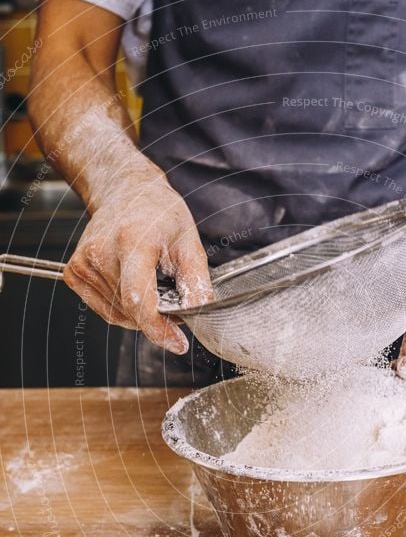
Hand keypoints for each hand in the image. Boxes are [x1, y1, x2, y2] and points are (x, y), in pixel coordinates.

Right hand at [64, 174, 212, 353]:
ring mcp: (83, 263)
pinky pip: (104, 309)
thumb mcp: (190, 242)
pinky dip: (124, 308)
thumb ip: (196, 282)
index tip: (178, 343)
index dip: (158, 328)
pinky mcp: (74, 273)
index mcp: (131, 240)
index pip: (138, 300)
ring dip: (141, 312)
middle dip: (157, 316)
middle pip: (131, 311)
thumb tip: (201, 315)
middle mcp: (100, 252)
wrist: (127, 193)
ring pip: (118, 315)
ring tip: (151, 281)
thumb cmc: (160, 215)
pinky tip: (132, 284)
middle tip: (172, 295)